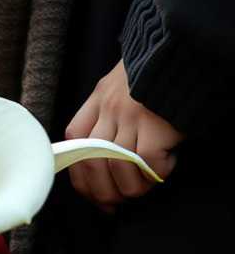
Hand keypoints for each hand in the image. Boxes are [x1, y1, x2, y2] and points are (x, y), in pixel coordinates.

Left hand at [65, 59, 182, 212]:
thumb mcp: (114, 88)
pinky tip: (167, 164)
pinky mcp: (156, 124)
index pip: (74, 147)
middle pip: (93, 163)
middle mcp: (108, 110)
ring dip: (131, 188)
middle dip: (103, 192)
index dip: (81, 178)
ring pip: (119, 167)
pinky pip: (149, 161)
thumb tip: (97, 166)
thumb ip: (101, 117)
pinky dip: (157, 172)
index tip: (93, 196)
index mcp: (95, 103)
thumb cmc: (149, 76)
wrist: (180, 50)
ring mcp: (131, 117)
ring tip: (144, 187)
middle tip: (117, 203)